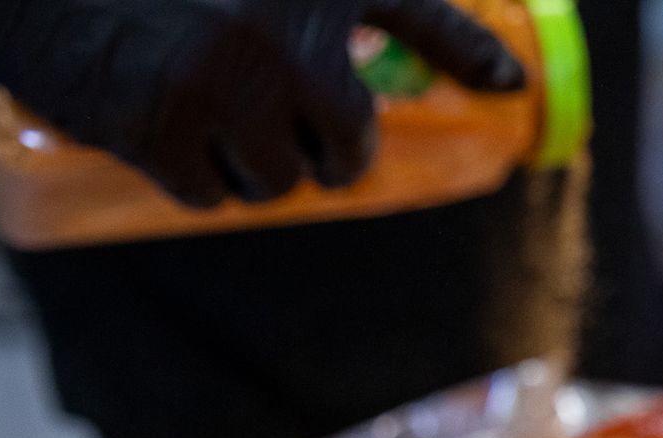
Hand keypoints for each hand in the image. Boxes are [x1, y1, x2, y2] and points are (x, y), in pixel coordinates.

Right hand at [0, 0, 525, 207]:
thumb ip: (367, 10)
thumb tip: (497, 78)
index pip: (420, 16)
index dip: (470, 55)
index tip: (509, 88)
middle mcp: (284, 34)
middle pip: (343, 152)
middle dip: (314, 153)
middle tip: (271, 122)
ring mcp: (223, 84)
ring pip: (275, 181)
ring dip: (246, 166)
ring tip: (198, 106)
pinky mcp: (159, 125)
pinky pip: (210, 194)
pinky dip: (186, 174)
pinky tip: (153, 121)